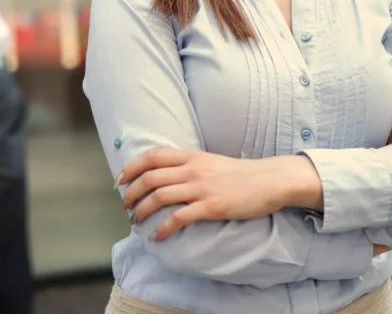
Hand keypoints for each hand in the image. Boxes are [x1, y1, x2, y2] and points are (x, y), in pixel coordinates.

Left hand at [118, 150, 319, 240]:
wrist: (270, 180)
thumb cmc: (240, 173)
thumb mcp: (209, 161)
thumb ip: (188, 164)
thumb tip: (165, 174)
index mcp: (191, 156)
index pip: (151, 157)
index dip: (131, 168)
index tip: (120, 181)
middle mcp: (192, 169)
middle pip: (150, 178)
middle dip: (131, 193)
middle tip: (125, 206)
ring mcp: (201, 188)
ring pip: (159, 197)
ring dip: (142, 211)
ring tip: (136, 221)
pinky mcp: (211, 207)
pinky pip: (178, 218)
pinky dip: (162, 228)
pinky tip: (157, 236)